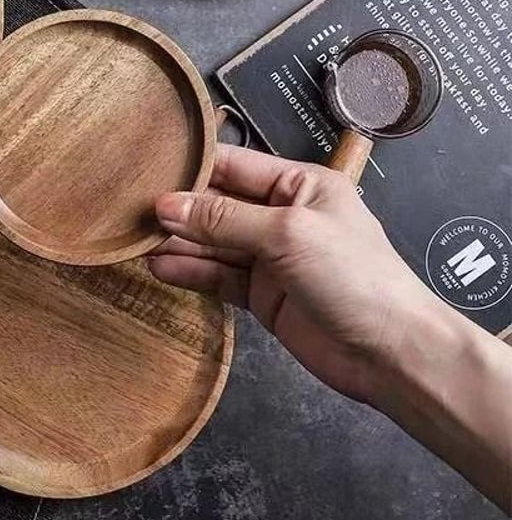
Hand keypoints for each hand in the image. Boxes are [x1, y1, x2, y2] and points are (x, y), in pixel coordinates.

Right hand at [148, 144, 432, 403]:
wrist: (392, 353)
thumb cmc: (351, 274)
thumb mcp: (286, 234)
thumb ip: (224, 220)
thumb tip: (165, 206)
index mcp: (299, 184)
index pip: (234, 166)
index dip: (192, 170)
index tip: (145, 172)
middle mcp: (281, 215)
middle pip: (219, 205)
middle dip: (179, 209)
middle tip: (129, 211)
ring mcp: (271, 257)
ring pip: (214, 243)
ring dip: (178, 243)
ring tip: (136, 242)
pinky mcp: (262, 295)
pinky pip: (219, 276)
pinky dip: (191, 272)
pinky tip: (160, 268)